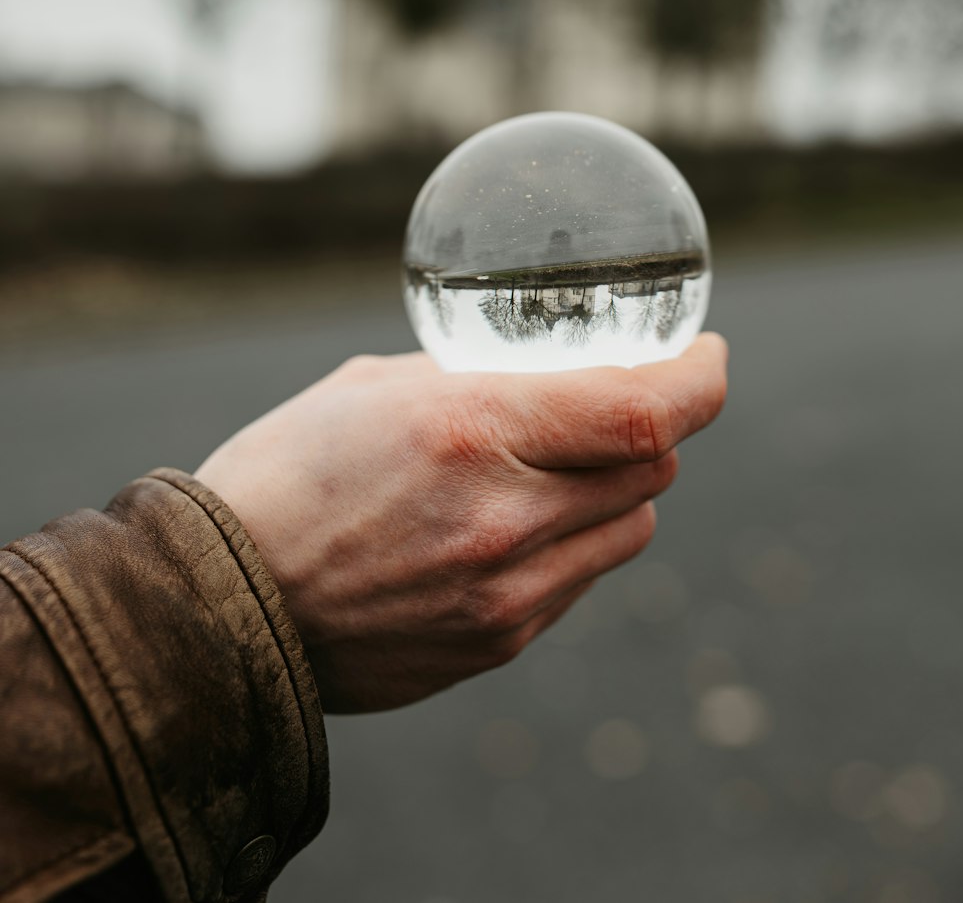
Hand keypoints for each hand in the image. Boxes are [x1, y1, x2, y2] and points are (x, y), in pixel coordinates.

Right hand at [196, 334, 727, 712]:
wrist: (221, 609)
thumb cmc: (287, 474)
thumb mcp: (376, 387)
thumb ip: (479, 383)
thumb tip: (552, 377)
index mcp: (473, 429)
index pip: (648, 408)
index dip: (701, 377)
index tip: (708, 352)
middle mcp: (505, 516)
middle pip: (652, 466)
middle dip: (650, 426)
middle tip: (621, 402)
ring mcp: (507, 592)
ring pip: (629, 527)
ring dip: (614, 487)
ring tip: (551, 469)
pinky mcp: (497, 644)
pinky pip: (579, 580)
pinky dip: (569, 542)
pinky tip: (506, 527)